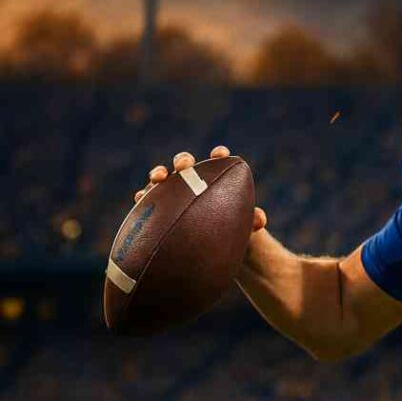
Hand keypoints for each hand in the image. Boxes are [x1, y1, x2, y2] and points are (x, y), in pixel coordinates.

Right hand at [134, 145, 266, 233]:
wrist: (208, 246)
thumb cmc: (228, 229)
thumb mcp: (242, 226)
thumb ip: (252, 220)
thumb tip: (260, 220)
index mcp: (214, 178)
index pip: (217, 161)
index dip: (218, 155)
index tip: (220, 154)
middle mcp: (190, 180)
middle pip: (185, 163)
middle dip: (183, 160)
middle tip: (185, 165)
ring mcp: (171, 191)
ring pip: (162, 177)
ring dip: (158, 173)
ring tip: (158, 177)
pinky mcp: (155, 206)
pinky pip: (147, 199)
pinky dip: (144, 196)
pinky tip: (140, 199)